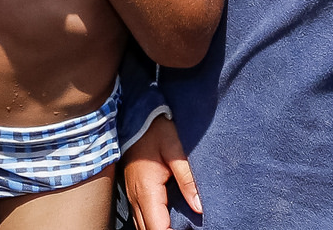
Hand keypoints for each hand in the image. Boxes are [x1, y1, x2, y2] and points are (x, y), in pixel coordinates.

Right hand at [123, 114, 201, 229]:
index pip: (158, 228)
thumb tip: (199, 206)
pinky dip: (154, 223)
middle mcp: (136, 197)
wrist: (135, 115)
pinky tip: (168, 221)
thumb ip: (187, 178)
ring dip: (160, 229)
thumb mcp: (175, 149)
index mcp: (147, 190)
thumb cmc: (155, 129)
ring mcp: (132, 195)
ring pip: (143, 226)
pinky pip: (141, 216)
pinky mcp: (133, 190)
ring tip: (181, 228)